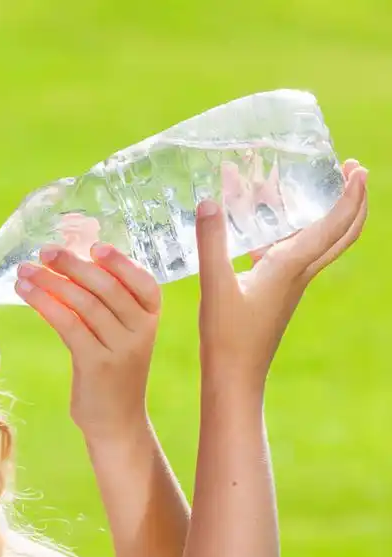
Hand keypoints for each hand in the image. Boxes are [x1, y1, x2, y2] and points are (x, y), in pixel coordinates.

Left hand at [15, 239, 161, 438]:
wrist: (116, 421)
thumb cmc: (113, 372)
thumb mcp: (120, 335)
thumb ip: (108, 304)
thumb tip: (73, 263)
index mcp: (151, 318)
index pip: (143, 281)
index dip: (120, 261)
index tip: (94, 246)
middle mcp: (141, 331)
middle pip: (107, 287)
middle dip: (73, 265)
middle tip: (45, 251)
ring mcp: (120, 348)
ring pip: (85, 304)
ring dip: (51, 282)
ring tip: (25, 271)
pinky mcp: (96, 364)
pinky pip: (69, 324)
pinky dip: (45, 304)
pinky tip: (27, 294)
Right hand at [196, 158, 367, 388]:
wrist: (234, 376)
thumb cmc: (227, 336)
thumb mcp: (214, 285)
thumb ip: (211, 242)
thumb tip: (209, 202)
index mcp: (291, 267)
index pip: (334, 225)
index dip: (350, 195)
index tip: (357, 168)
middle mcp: (298, 273)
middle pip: (342, 233)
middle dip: (353, 201)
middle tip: (352, 170)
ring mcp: (288, 284)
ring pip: (317, 242)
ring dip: (322, 213)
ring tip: (305, 187)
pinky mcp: (274, 293)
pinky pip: (291, 254)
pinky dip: (286, 233)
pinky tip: (259, 228)